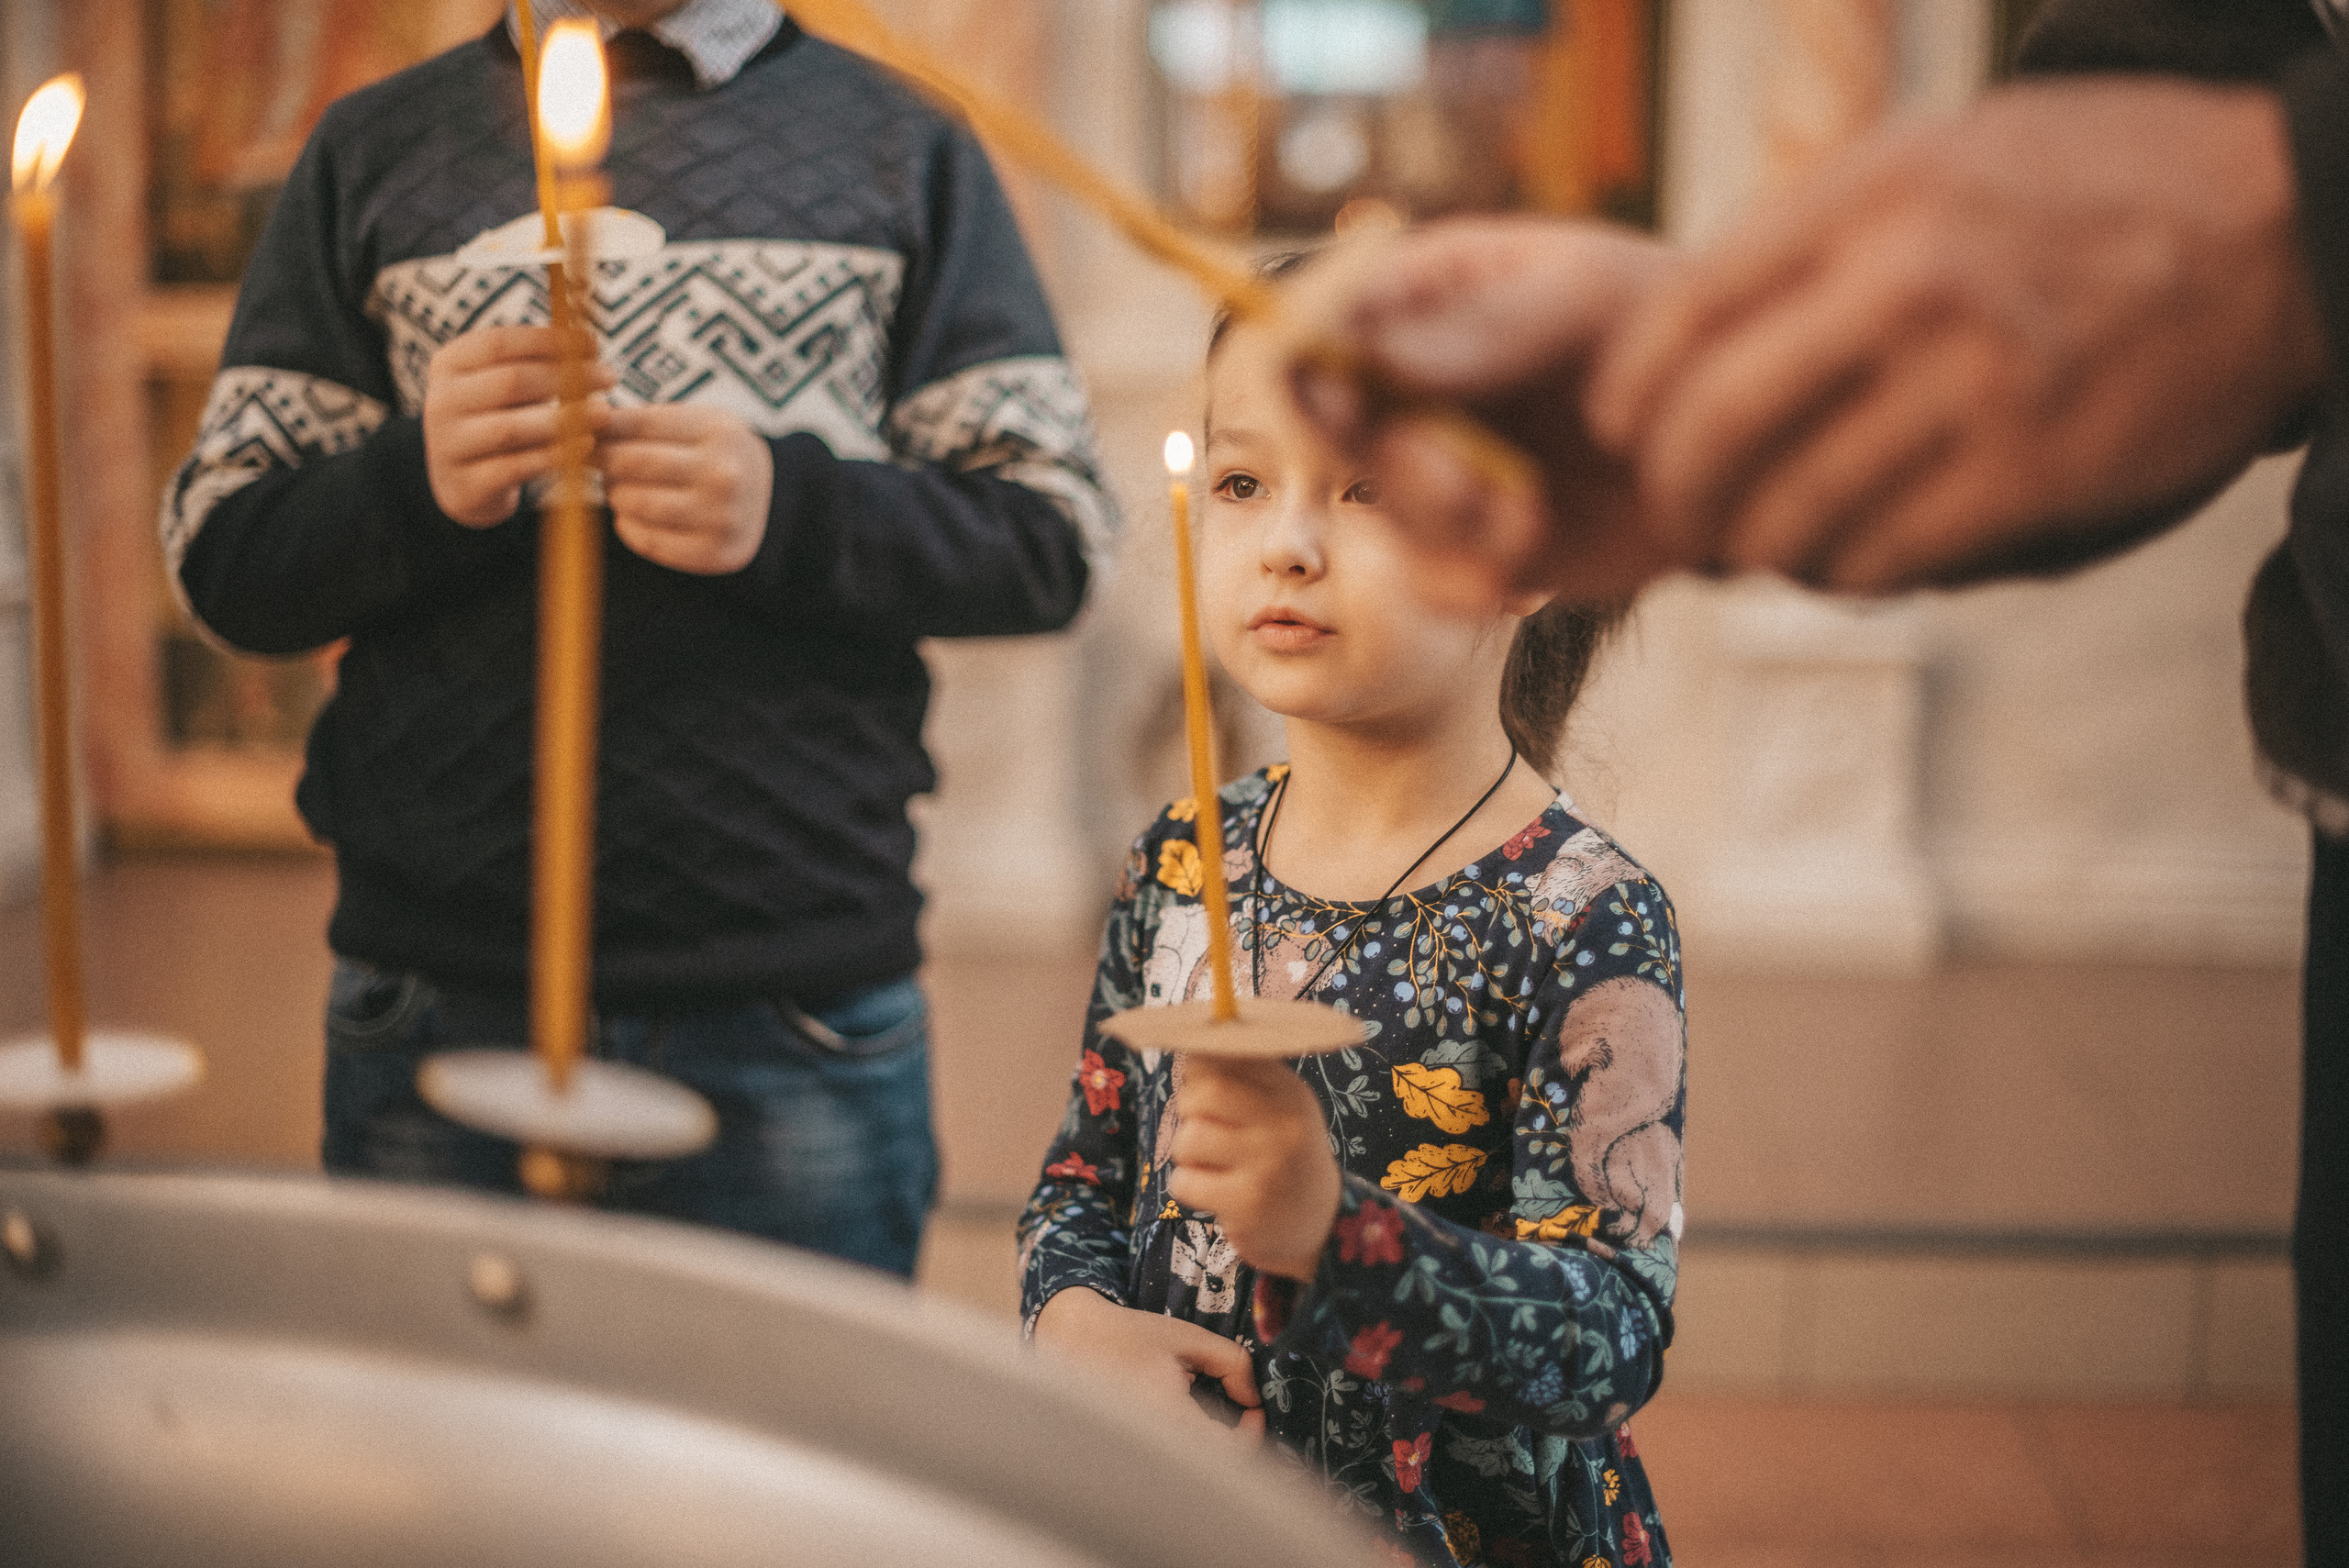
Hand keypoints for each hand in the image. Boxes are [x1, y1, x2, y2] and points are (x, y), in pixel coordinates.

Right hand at [423, 325, 613, 526]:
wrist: (464, 481)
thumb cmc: (496, 419)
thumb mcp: (505, 386)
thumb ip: (537, 364)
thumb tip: (589, 343)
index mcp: (450, 364)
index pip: (498, 343)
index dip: (547, 340)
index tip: (592, 343)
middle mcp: (441, 401)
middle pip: (508, 382)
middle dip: (565, 378)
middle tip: (608, 378)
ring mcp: (449, 444)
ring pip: (510, 429)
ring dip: (562, 419)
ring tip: (603, 413)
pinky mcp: (467, 483)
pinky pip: (515, 467)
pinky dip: (553, 455)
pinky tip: (584, 445)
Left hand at [599, 403, 773, 574]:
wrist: (772, 499)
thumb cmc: (718, 456)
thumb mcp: (696, 424)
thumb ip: (645, 421)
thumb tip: (583, 423)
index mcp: (718, 432)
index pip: (638, 423)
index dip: (601, 428)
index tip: (584, 433)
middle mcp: (723, 474)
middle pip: (631, 462)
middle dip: (603, 462)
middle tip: (596, 463)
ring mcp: (720, 516)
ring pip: (635, 503)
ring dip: (615, 495)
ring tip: (619, 490)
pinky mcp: (713, 552)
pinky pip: (648, 541)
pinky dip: (628, 527)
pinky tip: (632, 517)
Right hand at [1032, 1286, 1265, 1448]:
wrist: (1072, 1339)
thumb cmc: (1130, 1336)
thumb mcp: (1189, 1338)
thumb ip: (1233, 1363)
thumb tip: (1254, 1398)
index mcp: (1169, 1418)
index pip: (1228, 1453)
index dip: (1252, 1434)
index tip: (1254, 1409)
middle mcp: (1150, 1446)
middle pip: (1210, 1470)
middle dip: (1235, 1445)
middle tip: (1241, 1417)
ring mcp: (1135, 1455)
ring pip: (1187, 1472)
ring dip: (1209, 1452)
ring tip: (1213, 1421)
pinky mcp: (1125, 1456)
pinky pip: (1166, 1465)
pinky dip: (1184, 1452)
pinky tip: (1183, 1426)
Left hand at [1166, 1057, 1339, 1282]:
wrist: (1317, 1222)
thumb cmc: (1282, 1153)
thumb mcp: (1279, 1107)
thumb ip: (1240, 1075)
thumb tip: (1189, 1049)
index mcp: (1289, 1092)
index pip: (1227, 1056)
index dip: (1200, 1068)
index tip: (1203, 1085)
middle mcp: (1283, 1125)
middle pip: (1203, 1093)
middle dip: (1188, 1108)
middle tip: (1205, 1125)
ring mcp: (1266, 1166)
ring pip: (1188, 1139)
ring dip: (1188, 1153)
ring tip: (1213, 1162)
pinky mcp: (1246, 1205)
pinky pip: (1184, 1181)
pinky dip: (1188, 1185)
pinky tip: (1214, 1190)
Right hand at [1280, 216, 1681, 611]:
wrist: (1747, 438)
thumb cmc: (1674, 331)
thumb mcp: (1587, 307)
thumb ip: (1481, 329)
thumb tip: (1358, 350)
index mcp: (1427, 294)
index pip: (1322, 321)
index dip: (1317, 368)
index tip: (1354, 402)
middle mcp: (1413, 382)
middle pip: (1334, 427)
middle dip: (1401, 465)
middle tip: (1470, 483)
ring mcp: (1439, 465)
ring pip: (1383, 511)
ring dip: (1451, 525)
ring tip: (1529, 517)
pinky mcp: (1472, 543)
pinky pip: (1429, 580)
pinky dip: (1467, 583)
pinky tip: (1522, 561)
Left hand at [1586, 78, 2327, 591]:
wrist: (2281, 214)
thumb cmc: (2091, 182)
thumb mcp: (1939, 155)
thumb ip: (1815, 232)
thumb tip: (1688, 332)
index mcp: (1867, 194)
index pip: (1678, 315)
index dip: (1626, 394)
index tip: (1622, 430)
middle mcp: (1908, 283)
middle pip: (1710, 428)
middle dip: (1676, 495)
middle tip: (1683, 517)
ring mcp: (1973, 381)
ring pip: (1789, 514)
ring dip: (1759, 551)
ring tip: (1769, 545)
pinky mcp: (2032, 470)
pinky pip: (1882, 558)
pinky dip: (1845, 576)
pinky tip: (1852, 560)